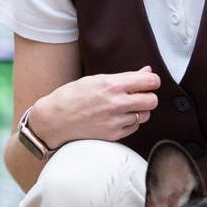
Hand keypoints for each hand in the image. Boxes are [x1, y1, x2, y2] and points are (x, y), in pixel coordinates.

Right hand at [30, 66, 159, 148]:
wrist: (54, 120)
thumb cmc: (73, 96)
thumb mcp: (97, 79)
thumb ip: (126, 76)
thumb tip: (147, 71)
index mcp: (113, 85)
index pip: (150, 81)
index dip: (152, 81)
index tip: (148, 82)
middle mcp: (116, 103)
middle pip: (152, 100)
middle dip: (148, 96)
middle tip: (139, 95)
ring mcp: (115, 121)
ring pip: (145, 115)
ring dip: (140, 110)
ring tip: (126, 107)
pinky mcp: (113, 135)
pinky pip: (134, 127)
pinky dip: (131, 122)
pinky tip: (118, 117)